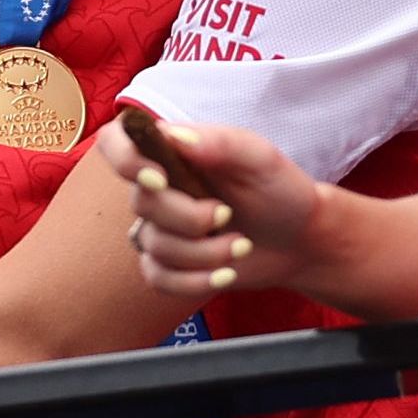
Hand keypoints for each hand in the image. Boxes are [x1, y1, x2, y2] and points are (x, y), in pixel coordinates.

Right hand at [108, 114, 329, 298]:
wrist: (301, 240)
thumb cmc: (281, 189)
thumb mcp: (261, 158)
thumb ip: (220, 142)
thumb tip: (174, 136)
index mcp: (173, 151)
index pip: (116, 143)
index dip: (124, 160)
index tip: (159, 179)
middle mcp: (159, 187)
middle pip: (140, 203)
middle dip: (187, 218)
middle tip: (226, 215)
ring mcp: (161, 227)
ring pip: (153, 246)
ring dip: (203, 253)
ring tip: (241, 246)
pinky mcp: (168, 264)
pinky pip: (158, 278)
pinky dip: (194, 281)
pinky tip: (226, 275)